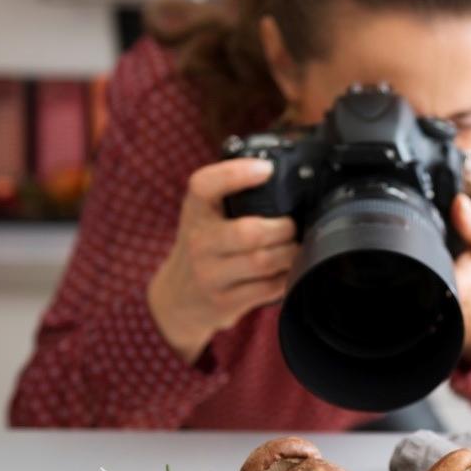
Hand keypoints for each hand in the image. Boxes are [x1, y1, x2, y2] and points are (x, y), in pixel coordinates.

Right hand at [148, 159, 299, 361]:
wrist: (178, 299)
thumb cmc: (204, 247)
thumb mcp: (205, 215)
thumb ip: (232, 195)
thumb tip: (280, 173)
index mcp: (195, 211)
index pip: (205, 185)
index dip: (236, 174)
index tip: (266, 169)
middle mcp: (198, 242)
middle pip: (249, 232)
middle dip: (283, 228)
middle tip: (291, 227)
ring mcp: (210, 275)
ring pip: (263, 261)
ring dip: (289, 253)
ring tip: (293, 248)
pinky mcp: (224, 302)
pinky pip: (268, 288)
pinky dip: (286, 277)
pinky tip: (285, 270)